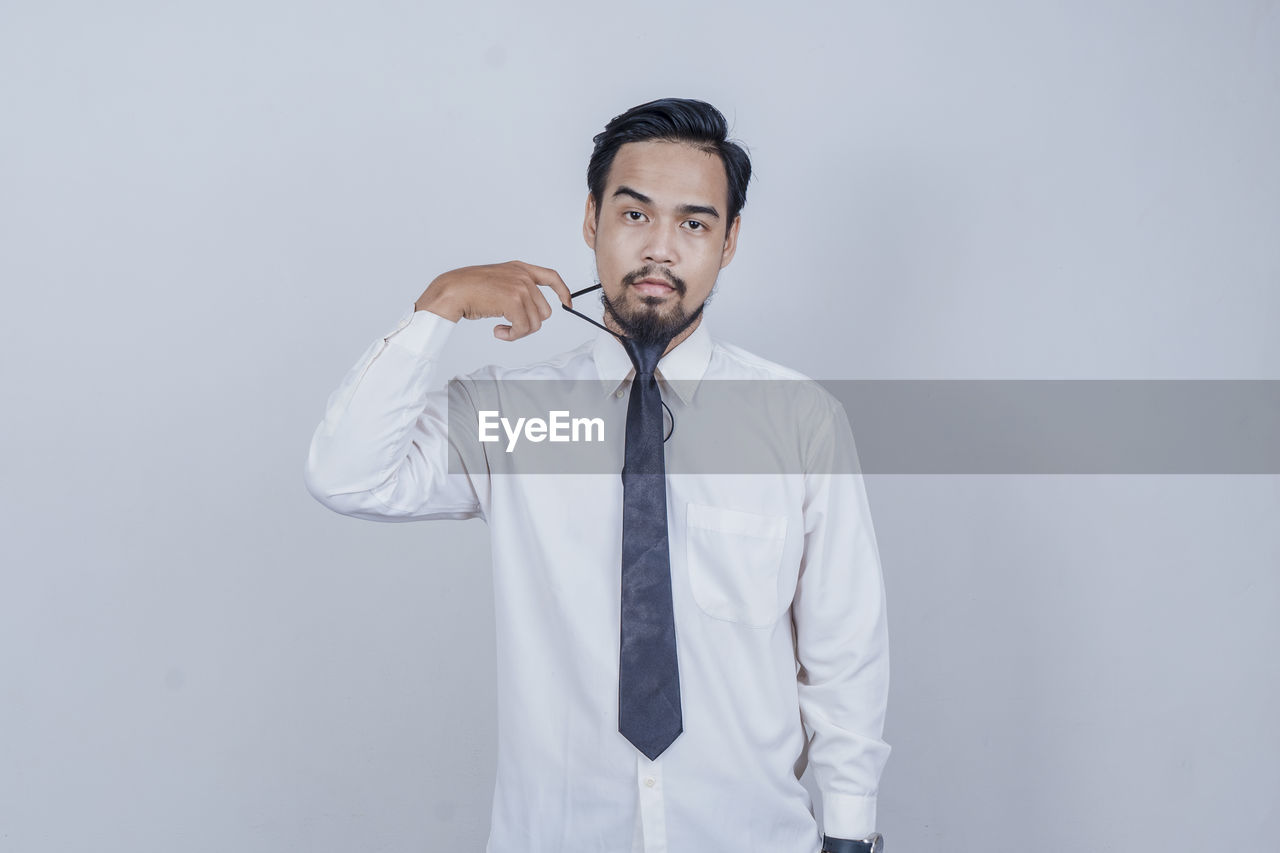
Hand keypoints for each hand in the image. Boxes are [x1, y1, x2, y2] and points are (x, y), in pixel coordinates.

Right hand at [414, 261, 573, 341]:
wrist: (453, 290)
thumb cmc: (469, 289)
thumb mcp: (498, 281)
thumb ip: (517, 290)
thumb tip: (532, 313)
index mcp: (520, 268)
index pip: (551, 277)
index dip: (563, 291)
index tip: (567, 304)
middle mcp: (523, 276)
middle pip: (544, 311)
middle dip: (529, 324)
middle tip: (511, 327)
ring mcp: (520, 287)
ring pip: (536, 323)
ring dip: (519, 332)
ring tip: (502, 329)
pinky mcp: (514, 301)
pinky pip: (523, 328)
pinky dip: (512, 335)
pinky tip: (498, 331)